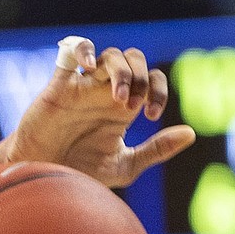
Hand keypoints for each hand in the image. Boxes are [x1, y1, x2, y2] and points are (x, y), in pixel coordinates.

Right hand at [0, 36, 195, 188]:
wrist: (44, 182)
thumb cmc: (80, 175)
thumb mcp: (124, 167)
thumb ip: (156, 150)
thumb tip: (191, 133)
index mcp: (123, 108)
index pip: (151, 79)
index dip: (158, 89)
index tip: (151, 115)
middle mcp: (106, 93)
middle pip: (134, 60)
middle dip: (141, 78)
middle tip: (135, 108)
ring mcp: (84, 87)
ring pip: (110, 55)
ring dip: (122, 72)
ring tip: (120, 100)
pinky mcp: (60, 86)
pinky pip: (74, 52)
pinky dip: (85, 51)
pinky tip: (92, 67)